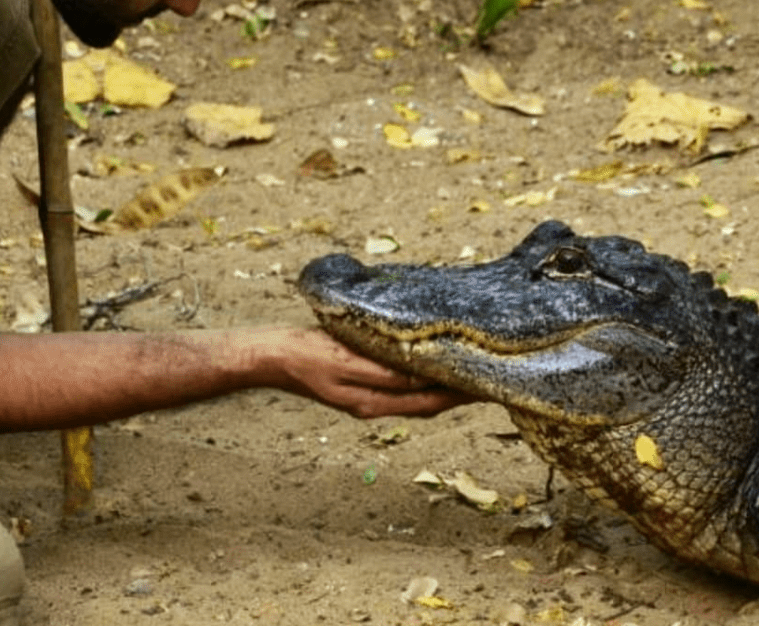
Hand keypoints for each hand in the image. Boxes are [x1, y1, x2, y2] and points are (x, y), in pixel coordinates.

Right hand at [252, 326, 471, 418]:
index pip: (429, 402)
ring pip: (414, 396)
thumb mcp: (346, 360)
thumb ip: (385, 374)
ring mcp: (365, 396)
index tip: (488, 386)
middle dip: (457, 394)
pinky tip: (425, 365)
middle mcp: (374, 405)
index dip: (460, 396)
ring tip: (466, 372)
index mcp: (373, 404)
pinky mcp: (357, 382)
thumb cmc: (305, 354)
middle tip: (488, 377)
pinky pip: (399, 385)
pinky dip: (419, 378)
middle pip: (426, 403)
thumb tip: (422, 378)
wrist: (269, 354)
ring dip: (441, 387)